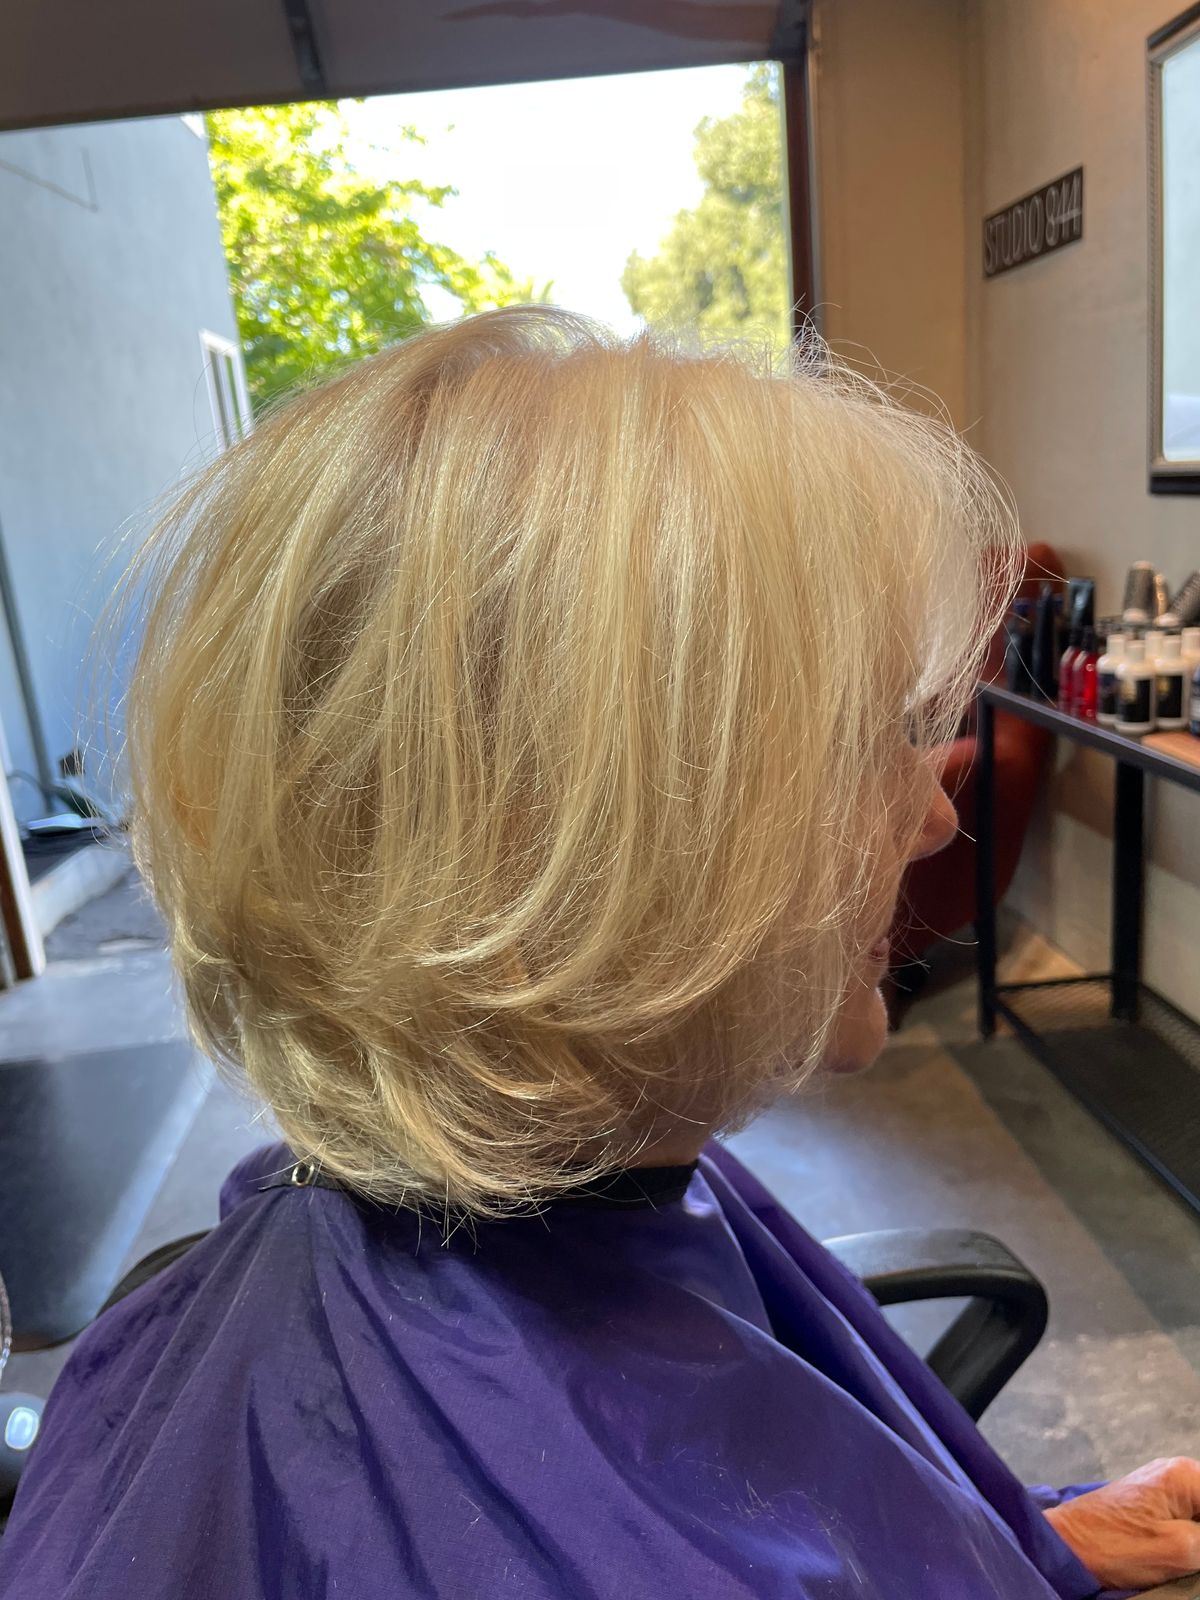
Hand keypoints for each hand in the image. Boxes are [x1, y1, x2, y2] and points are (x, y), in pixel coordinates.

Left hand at [1045, 1457, 1199, 1590]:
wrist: (1066, 1546)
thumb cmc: (1118, 1545)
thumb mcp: (1182, 1549)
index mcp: (1187, 1476)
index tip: (1199, 1549)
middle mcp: (1178, 1474)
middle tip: (1194, 1558)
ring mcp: (1163, 1489)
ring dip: (1198, 1541)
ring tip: (1188, 1558)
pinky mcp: (1152, 1507)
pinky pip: (1189, 1521)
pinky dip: (1194, 1540)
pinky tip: (1187, 1558)